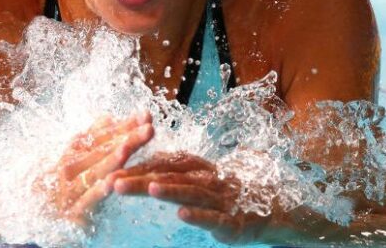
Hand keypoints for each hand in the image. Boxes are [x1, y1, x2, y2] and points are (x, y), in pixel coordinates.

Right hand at [38, 112, 153, 226]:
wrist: (39, 210)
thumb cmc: (64, 181)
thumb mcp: (77, 157)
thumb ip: (94, 137)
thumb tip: (108, 117)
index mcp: (76, 150)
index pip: (104, 134)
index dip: (125, 125)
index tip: (146, 115)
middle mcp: (72, 165)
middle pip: (103, 149)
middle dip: (127, 138)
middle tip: (148, 128)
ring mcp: (72, 186)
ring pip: (95, 171)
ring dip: (112, 160)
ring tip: (127, 149)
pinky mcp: (74, 209)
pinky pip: (87, 198)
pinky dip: (98, 190)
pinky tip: (112, 184)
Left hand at [111, 152, 267, 244]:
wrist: (274, 208)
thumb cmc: (232, 195)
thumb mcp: (205, 181)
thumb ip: (180, 172)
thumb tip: (148, 167)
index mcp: (200, 169)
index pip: (164, 162)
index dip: (138, 164)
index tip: (110, 167)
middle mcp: (208, 180)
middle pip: (171, 176)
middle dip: (141, 177)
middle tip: (113, 180)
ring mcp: (221, 200)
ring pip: (192, 193)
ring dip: (170, 190)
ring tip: (148, 188)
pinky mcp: (232, 222)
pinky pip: (214, 218)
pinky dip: (199, 215)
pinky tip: (182, 214)